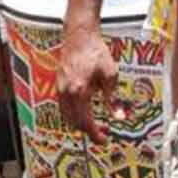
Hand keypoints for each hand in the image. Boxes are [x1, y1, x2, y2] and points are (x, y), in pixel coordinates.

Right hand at [56, 20, 119, 144]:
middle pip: (74, 123)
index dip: (95, 134)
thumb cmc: (95, 52)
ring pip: (67, 117)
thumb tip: (119, 117)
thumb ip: (112, 98)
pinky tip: (84, 112)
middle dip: (88, 131)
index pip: (85, 122)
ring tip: (95, 124)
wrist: (79, 36)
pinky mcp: (59, 85)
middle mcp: (66, 93)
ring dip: (80, 124)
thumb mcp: (110, 75)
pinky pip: (64, 108)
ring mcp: (60, 89)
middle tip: (103, 133)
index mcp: (79, 92)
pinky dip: (73, 115)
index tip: (104, 140)